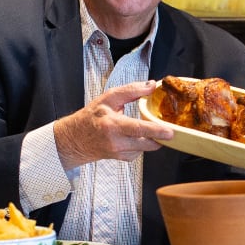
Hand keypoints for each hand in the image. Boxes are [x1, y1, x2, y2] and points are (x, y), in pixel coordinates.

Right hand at [52, 81, 174, 170]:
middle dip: (159, 137)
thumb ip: (131, 91)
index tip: (170, 132)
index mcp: (112, 125)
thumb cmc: (91, 117)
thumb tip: (151, 85)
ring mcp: (119, 153)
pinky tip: (134, 136)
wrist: (75, 139)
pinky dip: (142, 144)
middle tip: (167, 130)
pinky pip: (139, 152)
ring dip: (150, 139)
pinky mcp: (122, 159)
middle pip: (146, 143)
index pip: (138, 129)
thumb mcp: (108, 98)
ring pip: (145, 148)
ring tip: (144, 128)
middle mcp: (116, 142)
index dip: (155, 131)